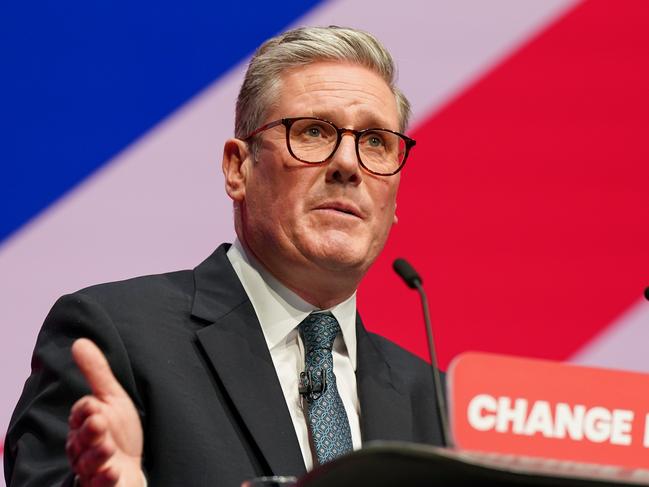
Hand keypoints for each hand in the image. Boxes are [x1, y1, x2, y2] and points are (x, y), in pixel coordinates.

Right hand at [67, 338, 143, 486]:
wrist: (129, 467)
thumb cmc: (118, 431)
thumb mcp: (111, 398)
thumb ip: (96, 373)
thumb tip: (79, 342)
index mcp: (84, 423)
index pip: (81, 414)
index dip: (86, 409)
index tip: (93, 404)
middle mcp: (83, 446)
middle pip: (81, 439)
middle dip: (89, 432)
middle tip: (99, 423)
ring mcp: (92, 468)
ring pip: (88, 462)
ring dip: (96, 454)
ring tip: (108, 447)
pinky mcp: (103, 485)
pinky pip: (100, 484)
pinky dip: (105, 479)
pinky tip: (114, 471)